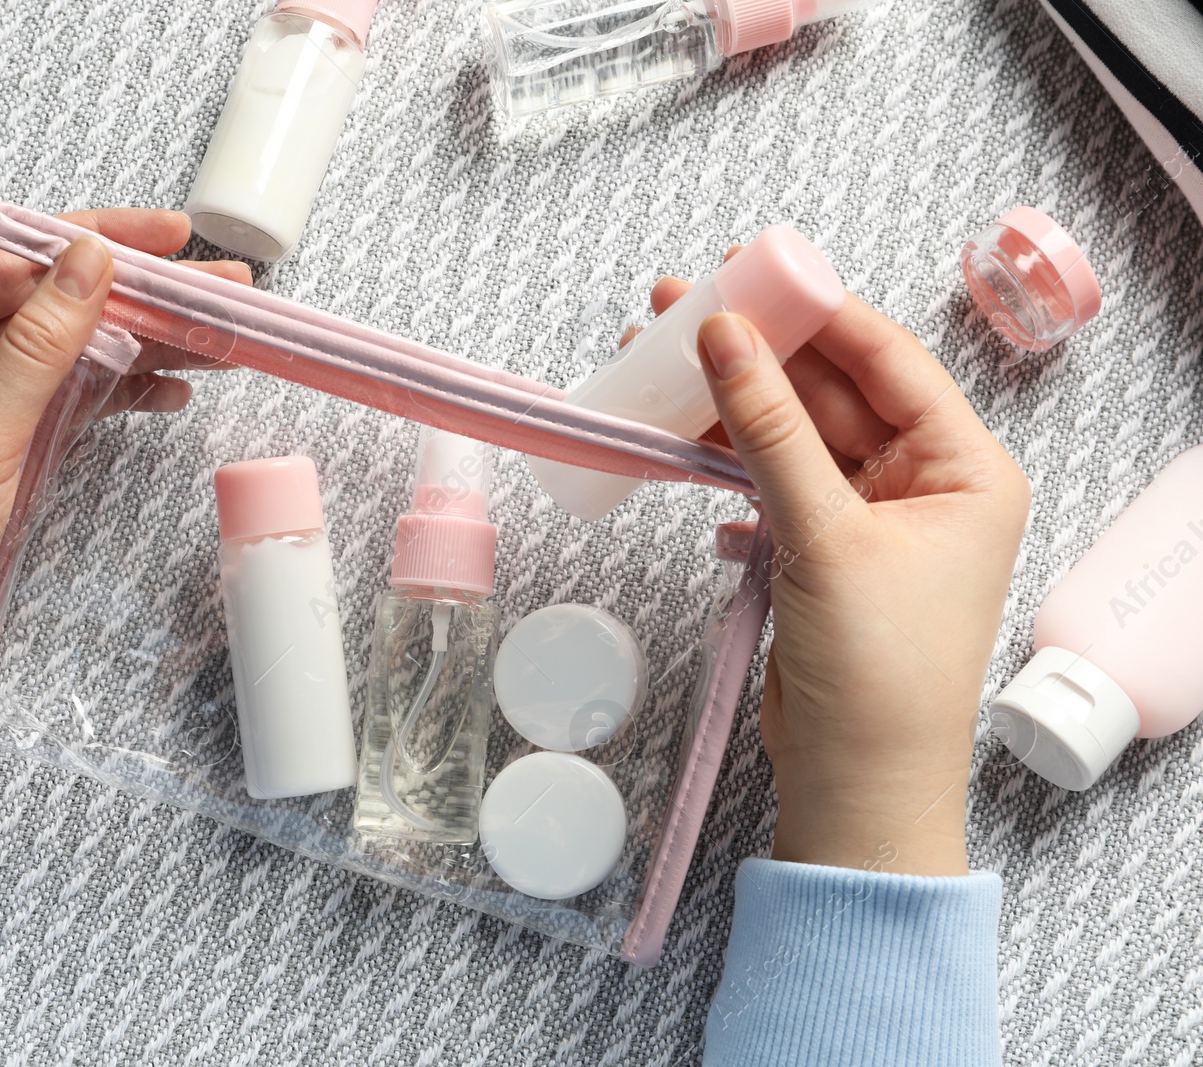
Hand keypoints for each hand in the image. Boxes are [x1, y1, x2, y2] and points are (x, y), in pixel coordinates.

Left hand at [0, 210, 250, 781]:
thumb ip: (42, 346)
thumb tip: (90, 259)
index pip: (16, 257)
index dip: (98, 241)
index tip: (173, 239)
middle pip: (51, 300)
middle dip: (139, 294)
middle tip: (223, 288)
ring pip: (67, 351)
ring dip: (140, 344)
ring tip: (217, 338)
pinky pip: (61, 400)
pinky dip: (113, 395)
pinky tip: (169, 389)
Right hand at [649, 268, 1028, 875]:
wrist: (857, 787)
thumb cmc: (877, 673)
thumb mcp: (824, 536)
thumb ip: (770, 429)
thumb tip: (723, 333)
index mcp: (965, 469)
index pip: (887, 360)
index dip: (815, 310)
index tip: (747, 270)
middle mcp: (924, 484)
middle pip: (831, 390)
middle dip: (756, 353)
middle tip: (680, 306)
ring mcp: (869, 518)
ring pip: (793, 436)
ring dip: (730, 406)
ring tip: (657, 359)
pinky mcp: (822, 551)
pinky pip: (772, 482)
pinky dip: (727, 466)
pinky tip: (683, 445)